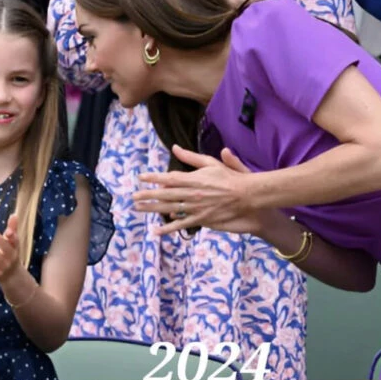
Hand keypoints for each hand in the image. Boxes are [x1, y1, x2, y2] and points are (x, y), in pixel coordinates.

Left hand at [0, 213, 21, 283]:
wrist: (12, 276)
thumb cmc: (10, 254)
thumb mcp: (12, 243)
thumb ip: (12, 229)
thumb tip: (14, 214)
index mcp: (15, 248)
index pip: (15, 241)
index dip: (12, 236)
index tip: (8, 232)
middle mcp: (11, 257)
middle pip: (7, 249)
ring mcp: (4, 266)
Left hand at [135, 146, 263, 235]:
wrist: (246, 196)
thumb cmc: (230, 178)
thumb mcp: (211, 162)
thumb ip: (192, 157)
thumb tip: (175, 148)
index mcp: (193, 178)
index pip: (169, 178)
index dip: (154, 178)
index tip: (141, 177)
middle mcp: (192, 193)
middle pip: (165, 194)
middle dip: (148, 195)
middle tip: (133, 196)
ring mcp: (195, 207)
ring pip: (170, 209)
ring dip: (153, 209)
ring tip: (139, 209)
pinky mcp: (201, 219)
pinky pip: (182, 225)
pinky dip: (169, 228)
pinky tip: (156, 231)